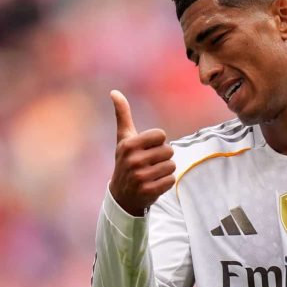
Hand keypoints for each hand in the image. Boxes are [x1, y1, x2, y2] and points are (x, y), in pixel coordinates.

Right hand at [108, 89, 175, 215]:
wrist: (122, 194)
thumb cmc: (126, 160)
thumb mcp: (123, 138)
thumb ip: (122, 114)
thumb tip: (114, 92)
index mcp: (129, 145)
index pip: (161, 135)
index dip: (157, 142)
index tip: (146, 149)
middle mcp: (134, 160)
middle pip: (169, 150)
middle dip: (162, 157)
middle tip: (149, 164)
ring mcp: (140, 177)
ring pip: (172, 165)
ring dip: (165, 170)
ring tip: (152, 173)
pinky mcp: (148, 191)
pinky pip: (171, 180)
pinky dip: (166, 182)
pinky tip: (154, 184)